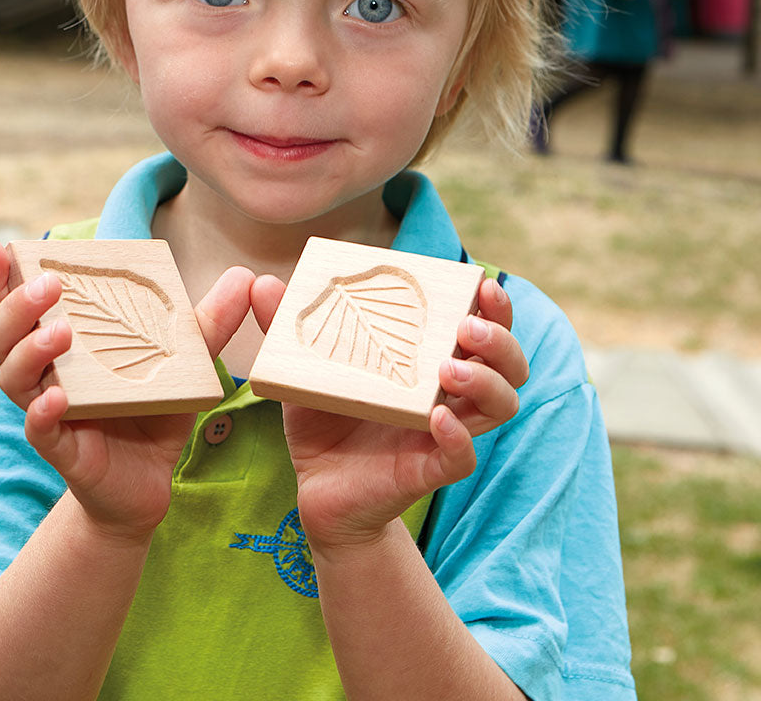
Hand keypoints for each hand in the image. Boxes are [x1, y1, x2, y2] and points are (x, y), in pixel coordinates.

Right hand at [0, 241, 254, 539]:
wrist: (151, 483)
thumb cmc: (154, 411)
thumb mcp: (183, 361)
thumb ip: (207, 321)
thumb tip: (244, 276)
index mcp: (60, 341)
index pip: (15, 303)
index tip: (0, 246)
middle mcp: (44, 372)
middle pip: (0, 335)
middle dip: (15, 305)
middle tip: (49, 285)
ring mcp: (49, 410)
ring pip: (12, 377)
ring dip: (30, 351)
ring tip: (59, 333)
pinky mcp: (62, 449)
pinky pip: (40, 428)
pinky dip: (43, 412)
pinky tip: (58, 397)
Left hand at [251, 274, 527, 549]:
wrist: (316, 488)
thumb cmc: (322, 419)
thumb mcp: (304, 368)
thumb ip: (286, 327)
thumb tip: (262, 283)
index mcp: (428, 360)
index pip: (482, 326)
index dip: (495, 306)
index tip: (483, 283)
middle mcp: (448, 393)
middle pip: (508, 364)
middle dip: (499, 340)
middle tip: (466, 328)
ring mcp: (443, 432)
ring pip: (500, 406)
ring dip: (485, 382)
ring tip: (449, 369)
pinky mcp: (429, 470)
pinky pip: (462, 456)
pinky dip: (457, 437)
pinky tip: (436, 419)